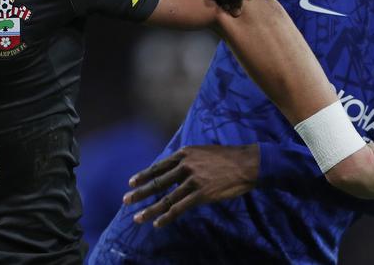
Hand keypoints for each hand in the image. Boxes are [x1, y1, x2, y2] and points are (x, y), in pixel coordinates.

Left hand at [122, 144, 258, 227]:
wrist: (247, 163)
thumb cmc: (227, 158)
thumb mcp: (202, 151)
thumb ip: (188, 159)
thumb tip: (175, 167)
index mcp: (184, 154)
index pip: (158, 166)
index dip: (143, 175)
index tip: (131, 182)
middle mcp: (185, 166)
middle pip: (157, 182)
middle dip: (140, 192)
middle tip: (125, 200)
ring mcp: (193, 180)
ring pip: (166, 198)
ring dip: (150, 209)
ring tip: (137, 217)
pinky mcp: (202, 194)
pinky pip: (180, 208)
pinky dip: (167, 216)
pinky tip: (157, 223)